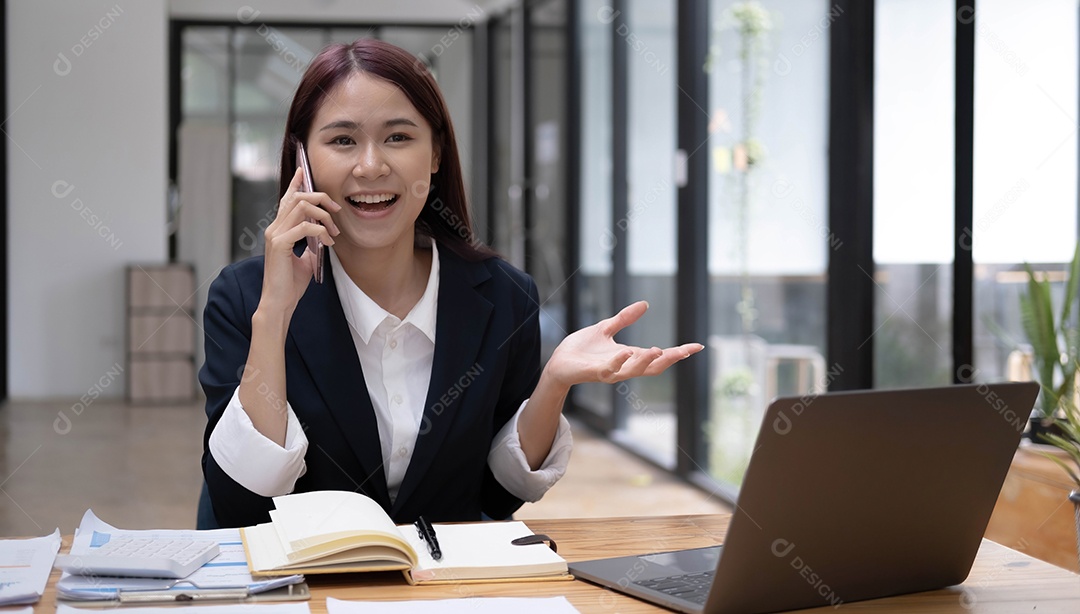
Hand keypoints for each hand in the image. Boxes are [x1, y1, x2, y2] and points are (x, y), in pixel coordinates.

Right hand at [259, 166, 341, 314]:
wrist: (279, 302)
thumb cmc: (290, 284)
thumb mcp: (305, 260)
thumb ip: (310, 245)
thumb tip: (322, 237)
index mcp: (279, 229)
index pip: (286, 199)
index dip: (296, 183)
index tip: (304, 171)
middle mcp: (274, 228)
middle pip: (297, 197)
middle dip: (320, 198)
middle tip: (336, 210)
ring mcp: (275, 235)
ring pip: (301, 207)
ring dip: (323, 215)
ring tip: (334, 232)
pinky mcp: (280, 244)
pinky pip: (304, 226)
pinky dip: (321, 231)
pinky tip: (328, 242)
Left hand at [545, 301, 703, 388]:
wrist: (558, 361)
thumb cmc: (581, 349)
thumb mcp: (606, 329)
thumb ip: (625, 318)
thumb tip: (645, 304)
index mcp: (629, 356)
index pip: (659, 356)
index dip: (678, 352)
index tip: (697, 346)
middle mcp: (624, 366)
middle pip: (653, 367)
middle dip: (670, 359)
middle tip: (686, 351)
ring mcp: (610, 371)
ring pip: (634, 370)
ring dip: (647, 361)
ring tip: (660, 350)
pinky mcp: (594, 373)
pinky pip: (609, 370)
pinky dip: (619, 362)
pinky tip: (628, 351)